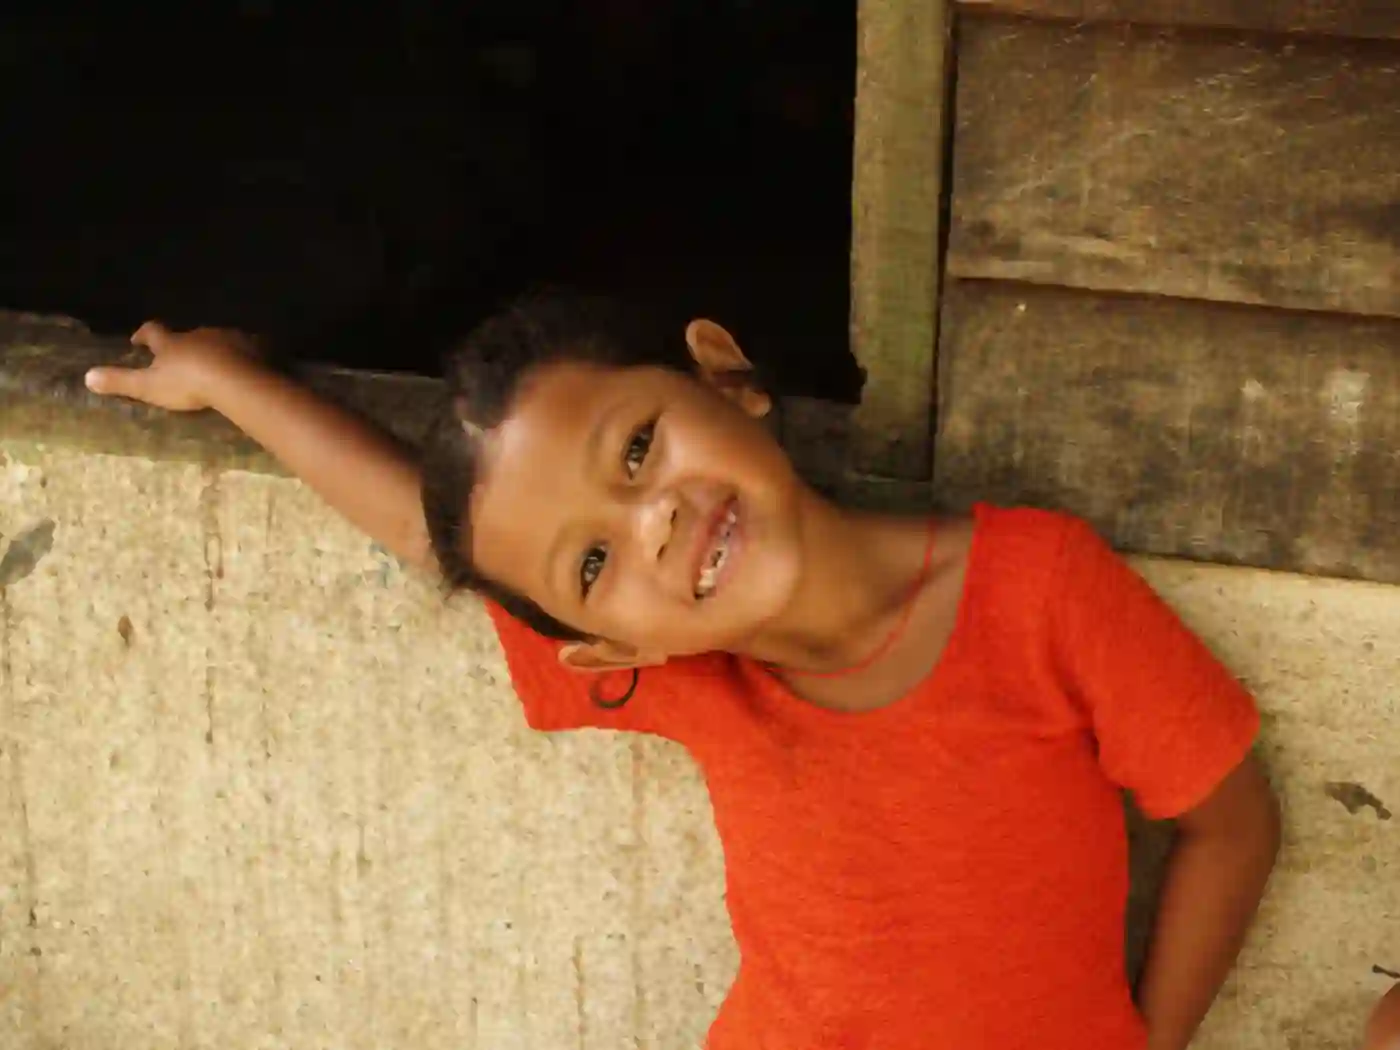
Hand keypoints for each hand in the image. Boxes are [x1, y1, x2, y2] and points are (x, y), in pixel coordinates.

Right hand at [85, 322, 261, 411]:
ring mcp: (229, 337)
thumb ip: (120, 381)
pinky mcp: (255, 346)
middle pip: (188, 335)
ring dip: (215, 349)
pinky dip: (245, 354)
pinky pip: (249, 347)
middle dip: (184, 344)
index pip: (153, 331)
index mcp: (172, 342)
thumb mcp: (148, 386)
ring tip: (214, 364)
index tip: (138, 340)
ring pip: (218, 339)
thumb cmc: (189, 384)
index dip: (144, 334)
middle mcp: (199, 333)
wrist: (237, 381)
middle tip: (181, 357)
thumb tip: (87, 377)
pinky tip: (247, 365)